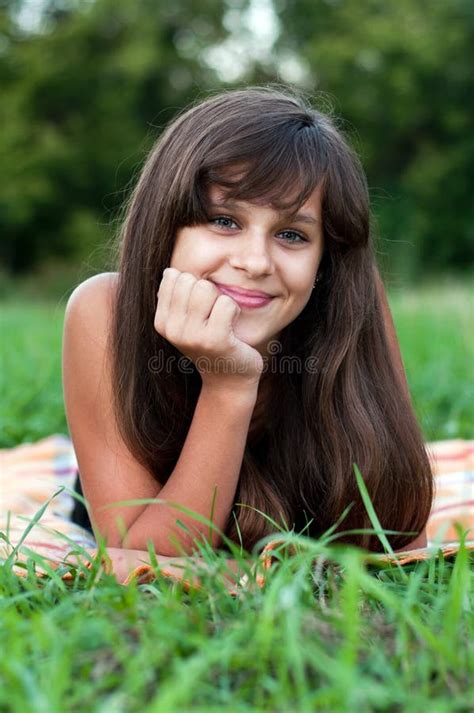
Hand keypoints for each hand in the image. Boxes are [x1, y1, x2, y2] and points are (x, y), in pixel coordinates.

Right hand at [154, 268, 263, 387]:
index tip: (199, 309)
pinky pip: (226, 303)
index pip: (174, 276)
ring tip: (221, 320)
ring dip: (220, 300)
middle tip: (212, 315)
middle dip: (207, 291)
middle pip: (190, 280)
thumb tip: (169, 271)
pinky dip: (234, 310)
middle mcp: (172, 329)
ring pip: (207, 288)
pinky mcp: (215, 339)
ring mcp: (192, 336)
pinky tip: (232, 327)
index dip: (193, 286)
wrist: (229, 378)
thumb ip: (176, 296)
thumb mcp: (186, 321)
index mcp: (162, 322)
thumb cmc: (211, 342)